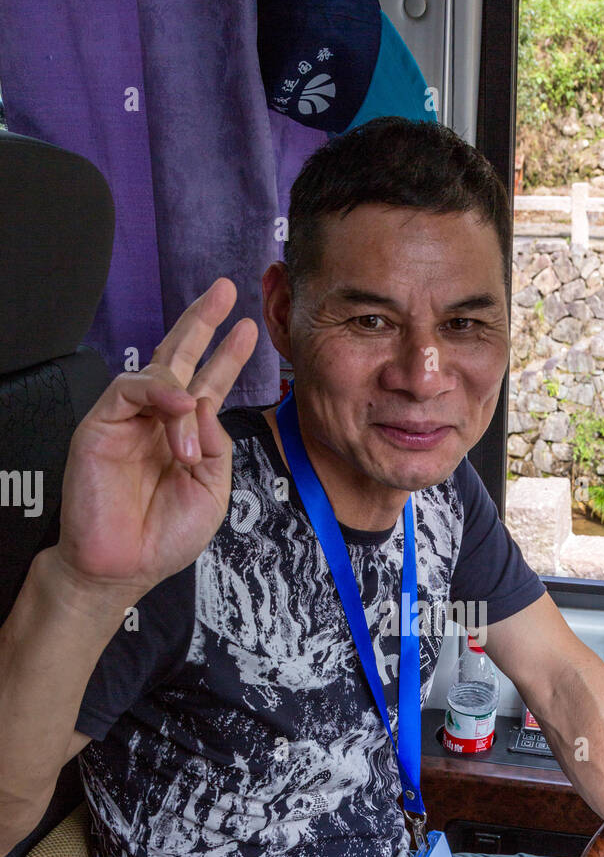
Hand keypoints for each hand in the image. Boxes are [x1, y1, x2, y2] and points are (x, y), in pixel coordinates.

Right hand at [55, 278, 257, 602]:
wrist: (123, 565)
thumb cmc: (164, 535)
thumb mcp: (212, 490)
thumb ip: (216, 445)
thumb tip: (203, 408)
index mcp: (186, 434)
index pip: (208, 383)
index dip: (227, 354)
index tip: (248, 327)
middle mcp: (158, 420)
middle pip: (180, 356)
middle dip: (202, 322)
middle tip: (224, 290)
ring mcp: (129, 419)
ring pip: (161, 373)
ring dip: (186, 401)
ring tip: (186, 447)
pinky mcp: (102, 423)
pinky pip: (131, 387)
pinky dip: (158, 391)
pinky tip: (176, 407)